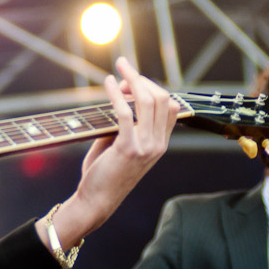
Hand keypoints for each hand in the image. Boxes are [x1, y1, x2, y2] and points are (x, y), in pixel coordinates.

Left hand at [35, 57, 178, 252]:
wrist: (97, 202)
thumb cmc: (104, 173)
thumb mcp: (120, 146)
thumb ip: (124, 124)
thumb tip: (118, 97)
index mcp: (160, 144)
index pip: (170, 106)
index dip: (152, 88)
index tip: (130, 81)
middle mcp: (158, 144)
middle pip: (162, 98)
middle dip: (142, 78)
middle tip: (123, 67)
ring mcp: (145, 147)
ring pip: (147, 101)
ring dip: (132, 79)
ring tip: (118, 67)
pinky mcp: (128, 148)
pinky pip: (126, 112)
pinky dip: (117, 94)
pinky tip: (108, 84)